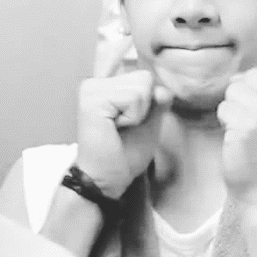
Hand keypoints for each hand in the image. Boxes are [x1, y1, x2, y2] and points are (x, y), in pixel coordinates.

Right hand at [76, 37, 171, 198]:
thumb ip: (158, 101)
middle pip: (145, 78)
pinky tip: (115, 128)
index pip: (145, 77)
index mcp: (107, 85)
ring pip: (141, 86)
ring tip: (118, 128)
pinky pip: (134, 98)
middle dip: (144, 106)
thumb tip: (163, 89)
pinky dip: (133, 117)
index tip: (130, 122)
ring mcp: (92, 89)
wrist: (107, 180)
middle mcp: (96, 82)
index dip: (149, 101)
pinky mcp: (93, 100)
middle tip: (124, 126)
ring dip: (138, 113)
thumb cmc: (125, 153)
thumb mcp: (150, 122)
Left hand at [217, 58, 256, 203]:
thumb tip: (242, 74)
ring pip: (235, 89)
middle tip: (253, 118)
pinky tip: (238, 136)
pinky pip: (224, 107)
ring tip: (246, 127)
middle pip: (252, 74)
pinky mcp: (244, 125)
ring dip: (234, 107)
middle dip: (246, 93)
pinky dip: (226, 121)